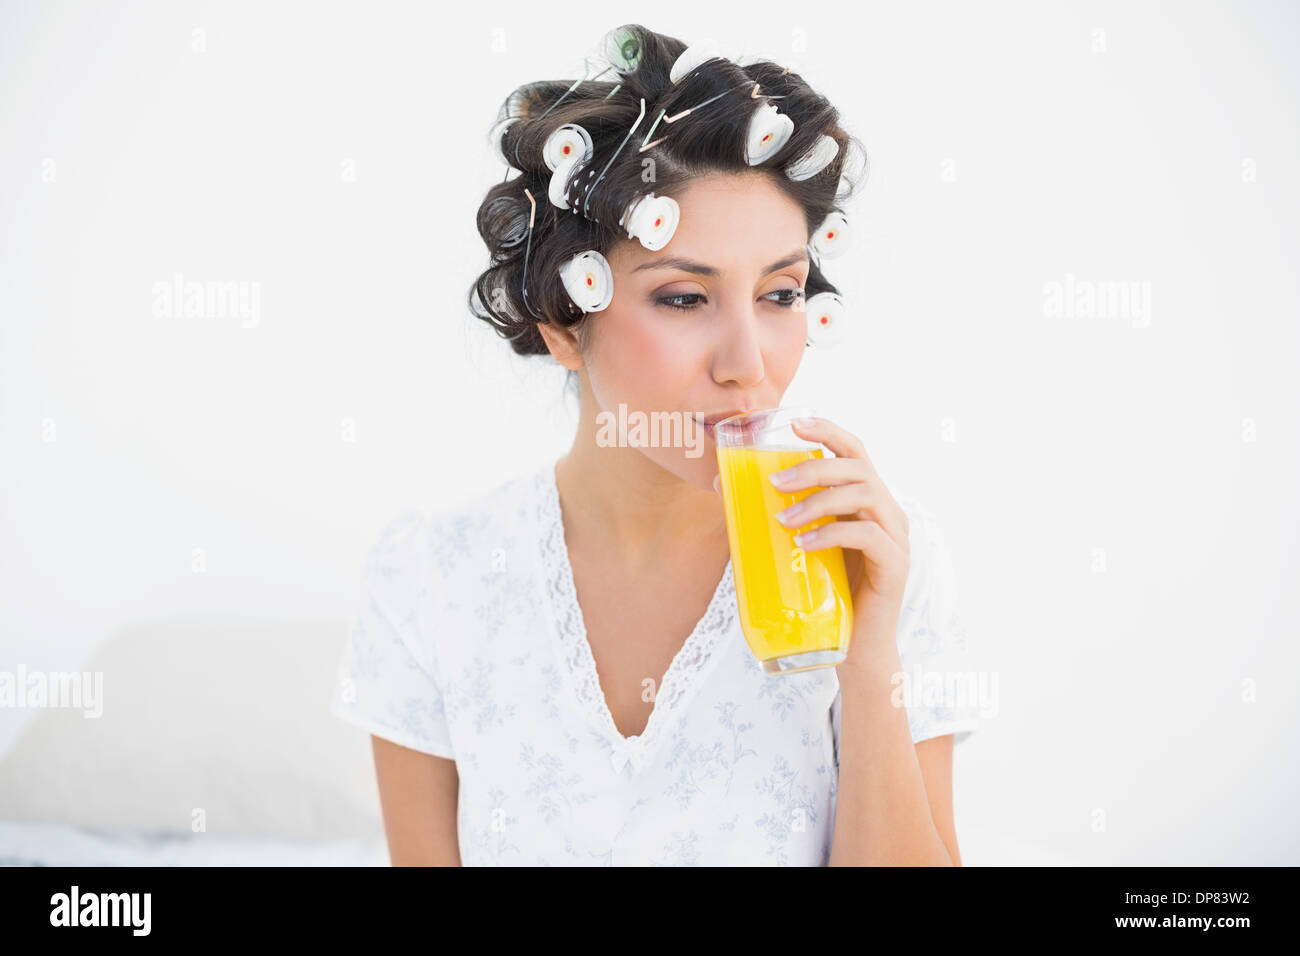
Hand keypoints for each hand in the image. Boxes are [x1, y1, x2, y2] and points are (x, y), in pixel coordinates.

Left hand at [768, 416, 910, 658]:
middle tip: (773, 484)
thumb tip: (723, 485)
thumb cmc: (825, 593)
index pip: (854, 451)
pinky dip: (831, 534)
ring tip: (783, 519)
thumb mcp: (801, 544)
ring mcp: (895, 537)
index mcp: (867, 500)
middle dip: (812, 469)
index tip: (794, 423)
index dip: (828, 431)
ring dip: (818, 501)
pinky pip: (866, 536)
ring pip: (864, 495)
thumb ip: (778, 513)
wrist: (855, 647)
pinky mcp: (895, 564)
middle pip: (857, 467)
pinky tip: (803, 543)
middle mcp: (886, 511)